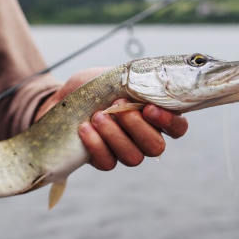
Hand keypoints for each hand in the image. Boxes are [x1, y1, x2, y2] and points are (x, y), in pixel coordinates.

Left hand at [36, 67, 188, 169]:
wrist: (60, 100)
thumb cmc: (92, 87)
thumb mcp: (115, 76)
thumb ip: (137, 81)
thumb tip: (150, 80)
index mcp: (154, 116)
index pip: (177, 128)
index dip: (169, 122)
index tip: (148, 108)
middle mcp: (143, 138)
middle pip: (155, 147)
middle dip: (136, 127)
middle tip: (117, 107)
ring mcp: (123, 152)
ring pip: (133, 158)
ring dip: (115, 136)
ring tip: (97, 116)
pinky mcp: (102, 160)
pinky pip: (107, 162)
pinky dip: (96, 144)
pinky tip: (84, 128)